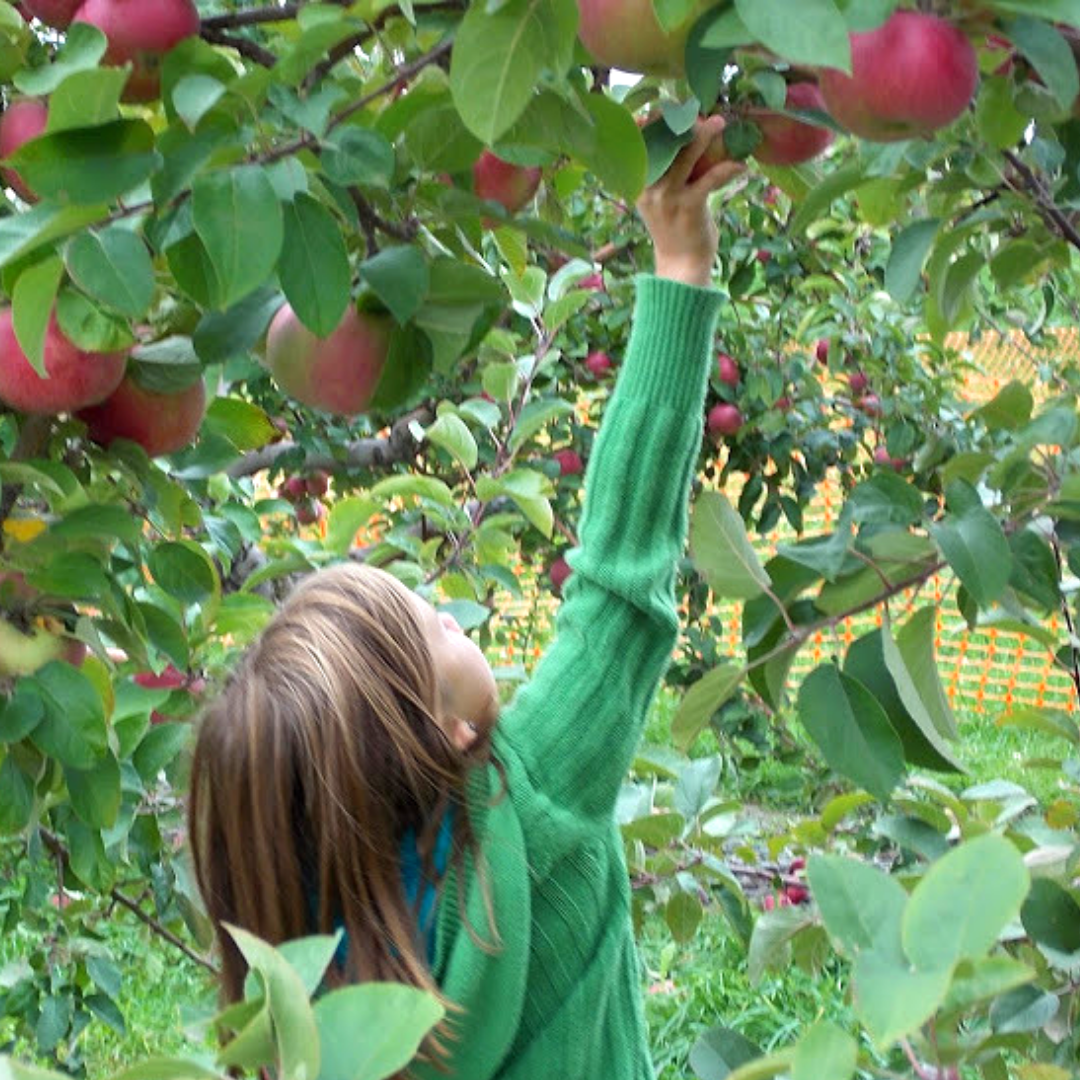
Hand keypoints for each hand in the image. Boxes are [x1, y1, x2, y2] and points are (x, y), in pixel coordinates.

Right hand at [636, 116, 744, 287]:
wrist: (680, 265)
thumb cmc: (674, 229)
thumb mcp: (661, 201)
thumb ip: (666, 175)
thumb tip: (685, 142)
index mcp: (640, 184)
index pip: (641, 145)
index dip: (652, 123)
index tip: (665, 107)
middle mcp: (650, 189)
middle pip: (664, 144)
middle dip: (681, 121)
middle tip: (698, 108)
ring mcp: (668, 198)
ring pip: (686, 156)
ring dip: (706, 135)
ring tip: (721, 123)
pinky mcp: (689, 207)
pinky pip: (710, 179)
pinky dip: (728, 169)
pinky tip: (740, 165)